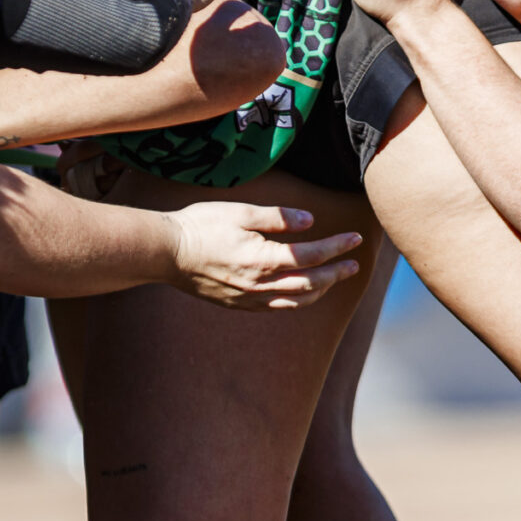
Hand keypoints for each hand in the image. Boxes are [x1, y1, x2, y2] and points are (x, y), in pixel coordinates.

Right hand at [165, 202, 363, 308]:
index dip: (337, 247)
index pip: (312, 256)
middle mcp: (260, 285)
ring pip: (296, 302)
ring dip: (320, 291)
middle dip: (336, 273)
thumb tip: (310, 220)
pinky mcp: (238, 304)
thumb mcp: (241, 212)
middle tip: (354, 264)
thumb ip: (278, 217)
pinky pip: (276, 308)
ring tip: (334, 279)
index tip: (355, 239)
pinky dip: (297, 301)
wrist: (165, 252)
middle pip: (311, 283)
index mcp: (263, 259)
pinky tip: (302, 293)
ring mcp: (249, 298)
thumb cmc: (200, 226)